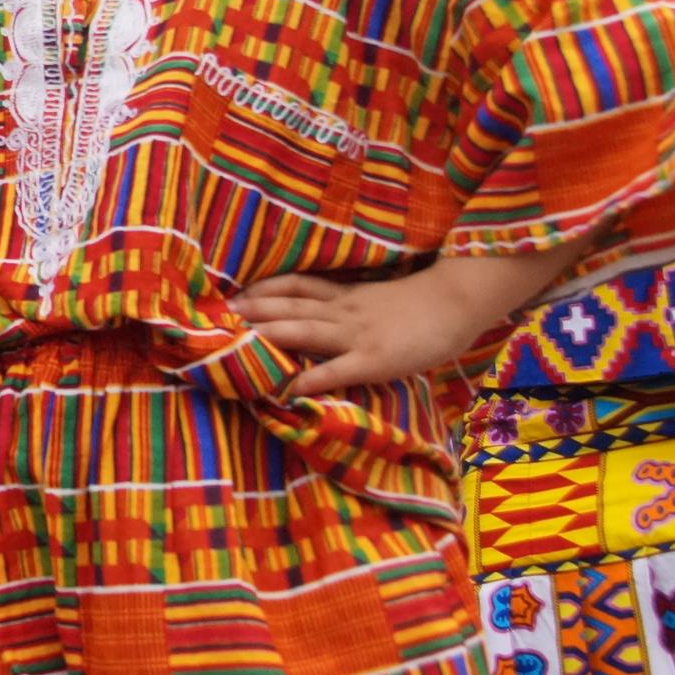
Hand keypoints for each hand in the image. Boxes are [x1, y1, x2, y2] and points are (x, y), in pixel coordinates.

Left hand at [235, 270, 497, 400]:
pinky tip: (288, 389)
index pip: (296, 285)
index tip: (232, 292)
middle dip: (252, 311)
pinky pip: (337, 370)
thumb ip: (350, 306)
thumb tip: (322, 314)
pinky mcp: (374, 360)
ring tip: (236, 341)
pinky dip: (312, 379)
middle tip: (216, 314)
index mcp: (346, 296)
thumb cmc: (423, 306)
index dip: (263, 289)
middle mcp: (343, 311)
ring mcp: (357, 334)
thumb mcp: (378, 300)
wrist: (459, 303)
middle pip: (289, 306)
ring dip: (268, 335)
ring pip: (304, 330)